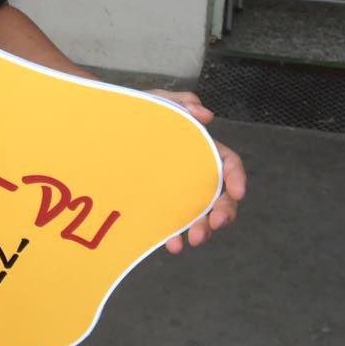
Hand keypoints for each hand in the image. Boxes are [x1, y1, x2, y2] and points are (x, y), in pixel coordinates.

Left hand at [148, 90, 245, 253]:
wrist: (106, 128)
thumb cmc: (138, 111)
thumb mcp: (157, 101)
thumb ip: (181, 103)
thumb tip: (206, 115)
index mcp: (201, 148)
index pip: (228, 163)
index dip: (237, 178)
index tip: (238, 192)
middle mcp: (194, 173)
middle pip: (220, 196)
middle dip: (223, 213)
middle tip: (215, 224)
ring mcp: (177, 191)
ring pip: (200, 215)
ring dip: (202, 229)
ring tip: (192, 239)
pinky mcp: (159, 204)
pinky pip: (172, 224)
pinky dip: (175, 236)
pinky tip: (171, 244)